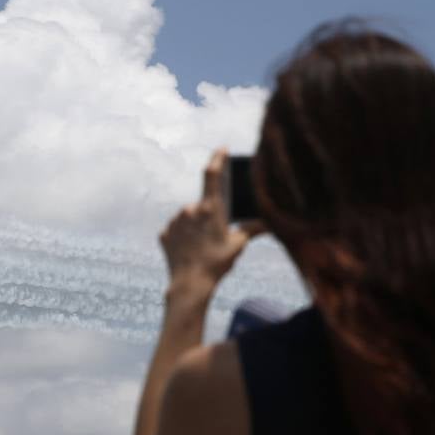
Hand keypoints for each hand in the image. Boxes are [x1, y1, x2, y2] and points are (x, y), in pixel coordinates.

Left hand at [160, 150, 261, 291]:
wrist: (189, 284)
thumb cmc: (216, 263)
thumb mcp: (237, 245)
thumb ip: (251, 229)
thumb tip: (270, 223)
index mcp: (210, 208)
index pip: (212, 175)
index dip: (217, 159)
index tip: (221, 150)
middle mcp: (190, 209)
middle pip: (203, 205)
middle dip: (210, 216)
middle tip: (214, 237)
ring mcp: (175, 221)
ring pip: (188, 218)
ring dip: (196, 226)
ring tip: (202, 247)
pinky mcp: (165, 233)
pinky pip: (177, 230)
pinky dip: (184, 237)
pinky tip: (189, 251)